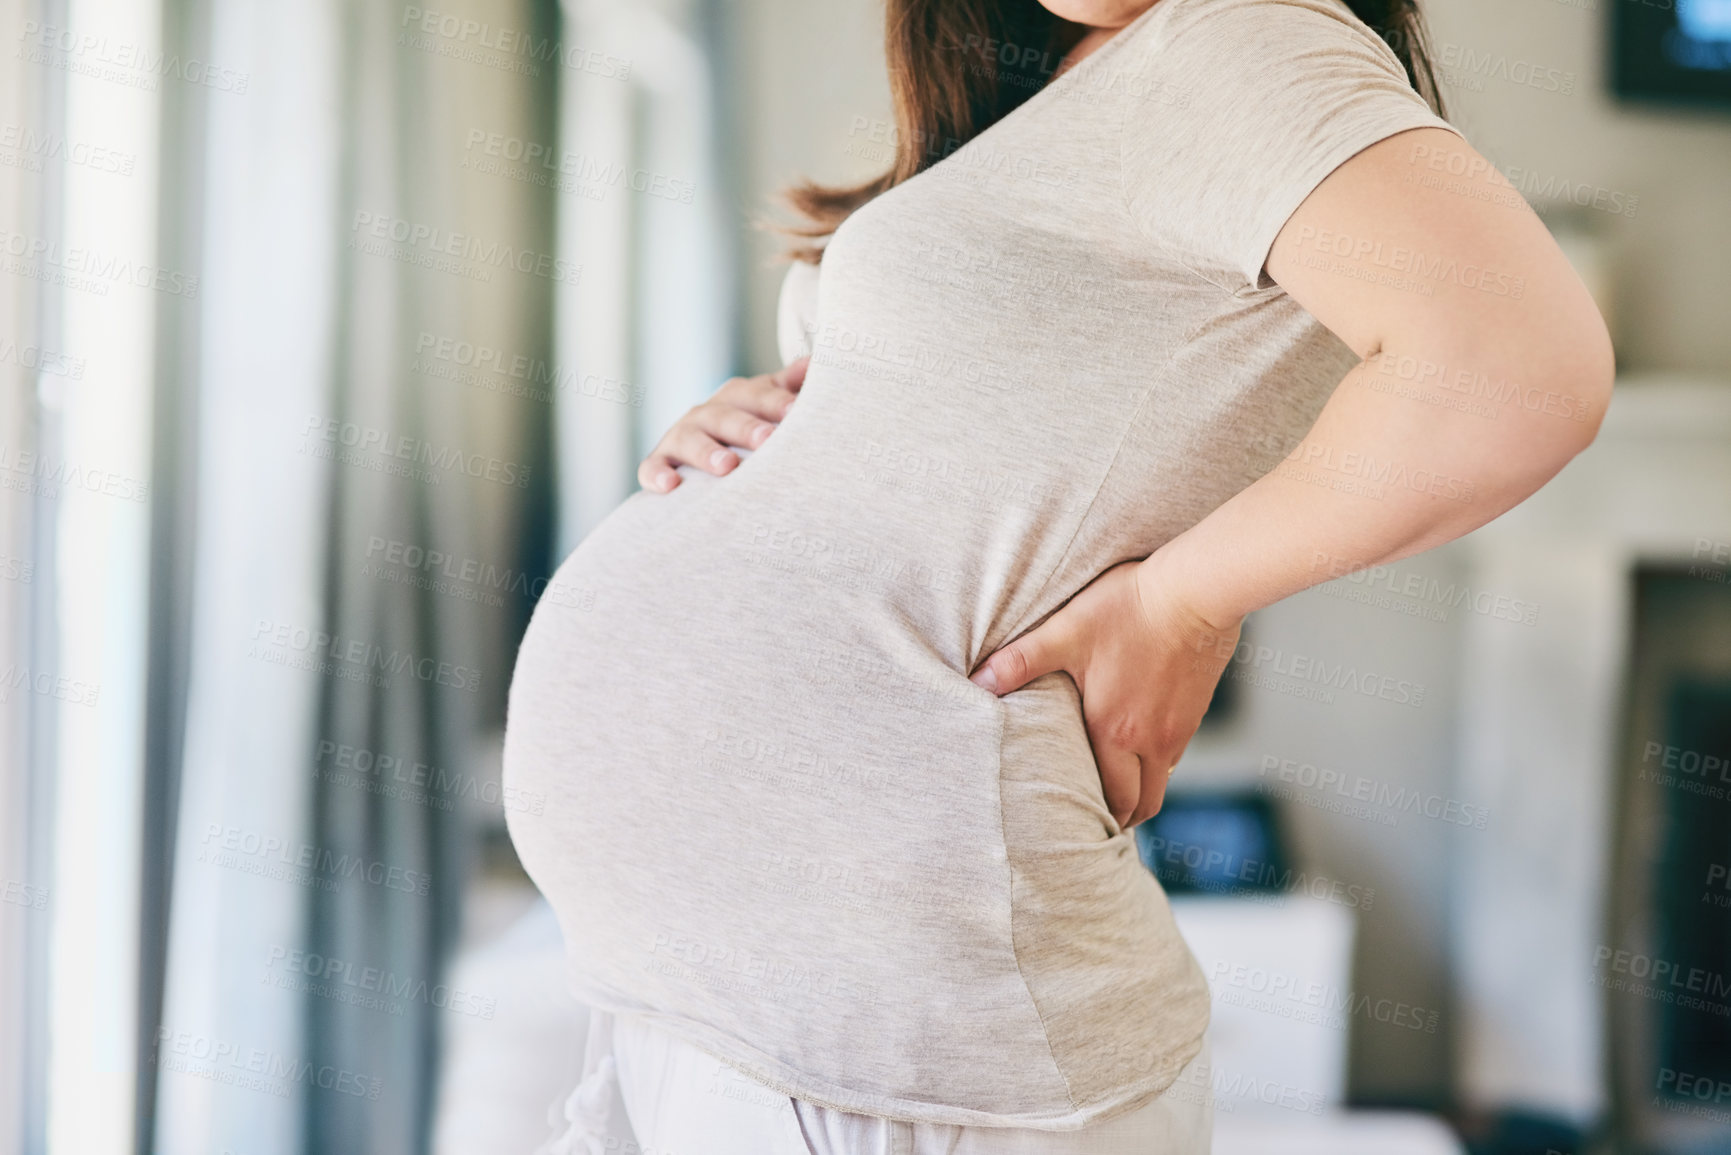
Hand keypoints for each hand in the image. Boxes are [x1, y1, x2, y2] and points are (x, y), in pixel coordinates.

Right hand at [637, 356, 808, 492]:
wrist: (703, 455)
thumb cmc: (748, 428)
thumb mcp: (767, 404)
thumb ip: (790, 387)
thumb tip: (817, 362)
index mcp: (736, 397)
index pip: (757, 395)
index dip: (776, 402)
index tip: (797, 411)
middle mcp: (706, 412)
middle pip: (725, 416)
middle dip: (746, 427)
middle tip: (768, 439)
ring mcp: (680, 437)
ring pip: (689, 439)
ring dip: (706, 451)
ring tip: (727, 465)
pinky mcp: (659, 463)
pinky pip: (652, 467)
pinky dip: (657, 474)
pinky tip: (671, 485)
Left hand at [967, 553, 1241, 828]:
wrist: (1195, 590)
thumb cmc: (1129, 609)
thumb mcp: (1066, 631)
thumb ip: (1021, 660)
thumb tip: (978, 681)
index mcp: (1115, 731)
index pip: (1114, 800)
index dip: (1099, 820)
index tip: (1081, 828)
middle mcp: (1152, 740)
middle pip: (1144, 803)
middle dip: (1122, 816)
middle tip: (1099, 820)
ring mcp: (1180, 727)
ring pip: (1162, 778)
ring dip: (1141, 788)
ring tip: (1116, 785)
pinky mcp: (1196, 708)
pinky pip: (1176, 750)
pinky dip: (1158, 759)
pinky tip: (1140, 739)